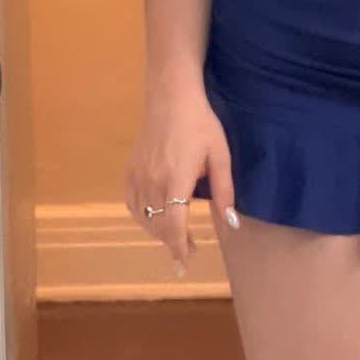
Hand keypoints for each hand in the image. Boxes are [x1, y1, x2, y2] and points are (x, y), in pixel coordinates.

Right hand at [124, 90, 240, 278]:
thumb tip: (230, 223)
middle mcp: (153, 181)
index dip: (178, 248)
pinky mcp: (130, 169)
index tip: (184, 263)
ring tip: (174, 235)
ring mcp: (138, 175)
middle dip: (172, 242)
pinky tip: (152, 217)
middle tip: (189, 249)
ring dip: (157, 231)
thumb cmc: (201, 123)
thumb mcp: (220, 155)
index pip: (174, 225)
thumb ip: (224, 191)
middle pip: (158, 225)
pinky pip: (131, 202)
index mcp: (177, 179)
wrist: (170, 96)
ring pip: (143, 216)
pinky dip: (140, 215)